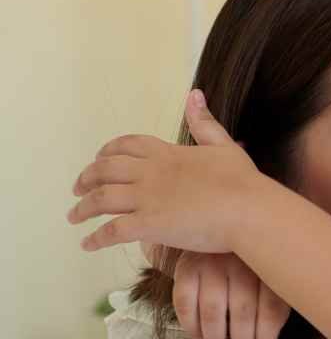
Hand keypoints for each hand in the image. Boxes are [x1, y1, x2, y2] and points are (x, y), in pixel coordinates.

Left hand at [69, 89, 267, 252]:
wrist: (250, 210)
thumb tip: (194, 94)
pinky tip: (88, 244)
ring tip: (73, 216)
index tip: (98, 159)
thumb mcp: (224, 145)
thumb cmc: (244, 182)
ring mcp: (148, 198)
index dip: (108, 152)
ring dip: (82, 208)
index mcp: (167, 154)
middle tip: (77, 189)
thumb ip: (204, 123)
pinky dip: (96, 238)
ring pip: (101, 200)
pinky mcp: (149, 224)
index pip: (127, 146)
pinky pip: (113, 231)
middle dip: (86, 179)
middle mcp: (151, 173)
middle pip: (105, 170)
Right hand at [172, 252, 290, 338]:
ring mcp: (210, 263)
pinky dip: (192, 325)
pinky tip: (200, 338)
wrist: (219, 227)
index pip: (271, 308)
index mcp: (269, 265)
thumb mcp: (272, 278)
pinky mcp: (186, 267)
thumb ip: (273, 309)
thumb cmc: (252, 264)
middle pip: (243, 312)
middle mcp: (240, 262)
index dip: (267, 338)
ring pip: (214, 311)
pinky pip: (185, 303)